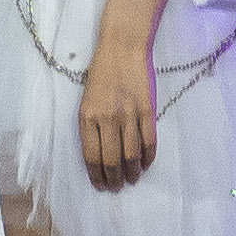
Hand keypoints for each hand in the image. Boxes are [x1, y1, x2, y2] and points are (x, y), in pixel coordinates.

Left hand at [79, 29, 157, 191]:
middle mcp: (106, 119)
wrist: (122, 48)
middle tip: (118, 186)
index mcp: (87, 118)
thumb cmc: (101, 74)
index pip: (91, 157)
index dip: (97, 176)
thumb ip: (92, 126)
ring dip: (133, 172)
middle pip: (111, 160)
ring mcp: (128, 115)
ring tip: (133, 178)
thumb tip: (100, 154)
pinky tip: (146, 163)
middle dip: (115, 179)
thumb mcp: (87, 100)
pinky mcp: (147, 110)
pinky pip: (149, 141)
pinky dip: (148, 157)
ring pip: (131, 155)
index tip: (102, 185)